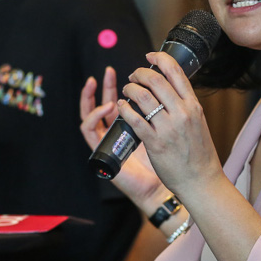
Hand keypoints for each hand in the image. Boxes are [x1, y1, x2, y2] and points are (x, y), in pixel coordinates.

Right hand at [80, 67, 163, 207]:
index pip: (120, 101)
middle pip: (103, 103)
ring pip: (89, 114)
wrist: (161, 189)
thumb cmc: (166, 163)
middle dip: (105, 85)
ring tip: (98, 85)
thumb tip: (172, 90)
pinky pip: (89, 130)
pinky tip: (108, 107)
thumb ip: (161, 114)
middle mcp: (116, 132)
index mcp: (130, 126)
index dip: (120, 84)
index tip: (122, 74)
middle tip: (108, 71)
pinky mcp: (101, 151)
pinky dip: (95, 115)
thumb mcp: (165, 132)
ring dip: (92, 97)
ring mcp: (107, 141)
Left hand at [117, 52, 223, 200]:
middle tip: (134, 76)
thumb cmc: (199, 154)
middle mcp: (182, 113)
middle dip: (140, 74)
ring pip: (143, 97)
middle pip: (156, 80)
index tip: (150, 56)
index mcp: (193, 106)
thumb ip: (185, 106)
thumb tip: (171, 90)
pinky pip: (134, 119)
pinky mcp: (154, 142)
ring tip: (127, 90)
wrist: (202, 181)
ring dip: (131, 89)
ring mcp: (168, 128)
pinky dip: (125, 109)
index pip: (176, 72)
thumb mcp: (199, 123)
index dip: (160, 59)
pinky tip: (122, 107)